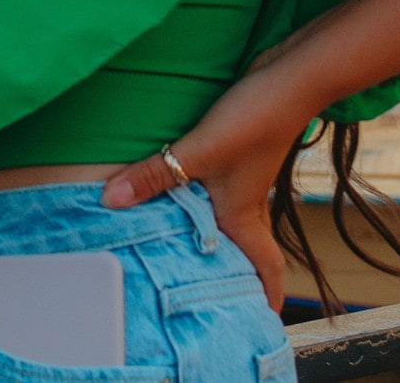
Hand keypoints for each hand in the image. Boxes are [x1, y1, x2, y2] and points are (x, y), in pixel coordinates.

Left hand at [99, 68, 312, 313]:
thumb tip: (111, 201)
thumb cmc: (253, 121)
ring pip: (230, 217)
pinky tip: (179, 193)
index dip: (266, 297)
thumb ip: (155, 175)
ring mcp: (244, 176)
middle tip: (216, 294)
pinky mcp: (238, 152)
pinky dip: (202, 200)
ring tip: (185, 248)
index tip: (263, 321)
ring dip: (213, 234)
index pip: (264, 268)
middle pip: (246, 247)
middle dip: (236, 273)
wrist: (288, 77)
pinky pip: (218, 189)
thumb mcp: (199, 151)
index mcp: (243, 214)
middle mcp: (247, 201)